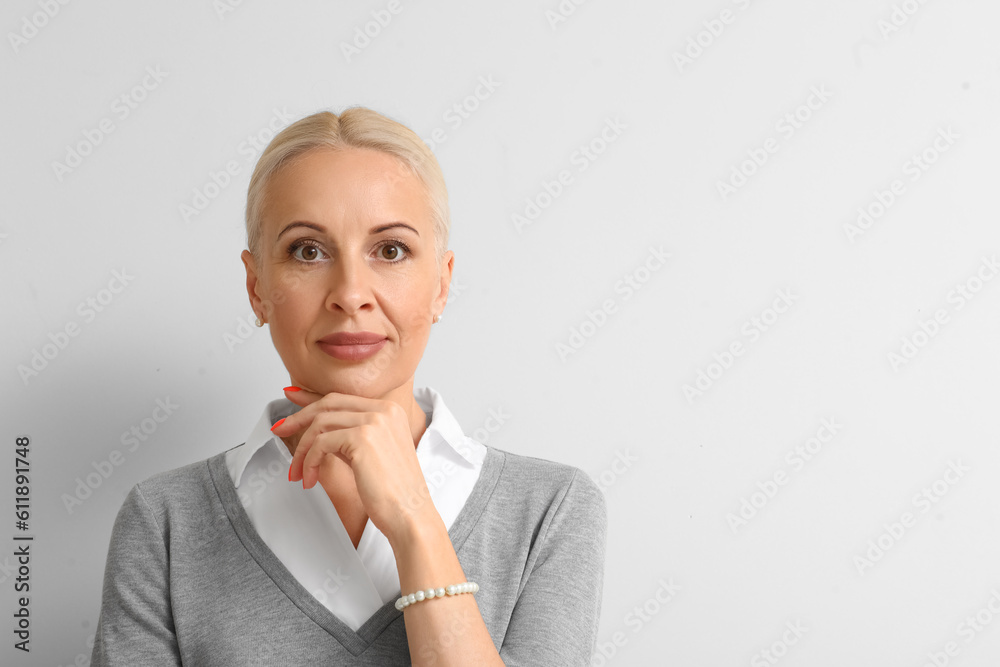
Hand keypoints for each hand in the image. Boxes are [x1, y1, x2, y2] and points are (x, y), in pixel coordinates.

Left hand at [272, 386, 436, 543]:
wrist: (410, 515)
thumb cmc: (393, 493)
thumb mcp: (371, 454)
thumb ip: (349, 435)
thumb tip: (318, 427)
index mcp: (390, 411)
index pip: (342, 397)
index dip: (312, 399)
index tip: (291, 399)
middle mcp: (384, 410)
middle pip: (329, 404)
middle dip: (299, 417)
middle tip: (279, 429)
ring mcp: (375, 421)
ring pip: (321, 424)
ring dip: (303, 451)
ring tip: (299, 473)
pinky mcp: (362, 438)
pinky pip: (321, 443)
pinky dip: (309, 462)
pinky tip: (310, 480)